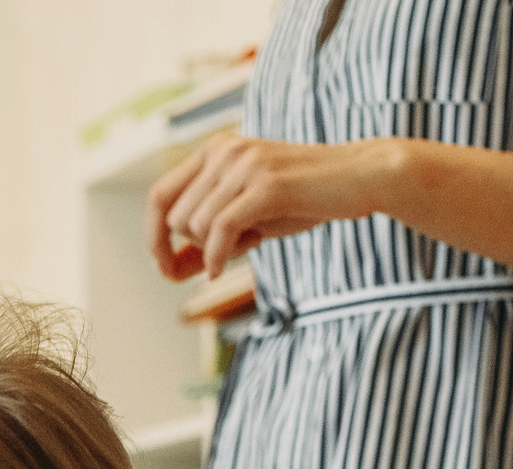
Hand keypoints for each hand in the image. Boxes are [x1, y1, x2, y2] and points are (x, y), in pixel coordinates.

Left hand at [147, 132, 398, 281]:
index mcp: (215, 151)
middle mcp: (224, 152)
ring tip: (252, 241)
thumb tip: (169, 266)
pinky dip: (214, 259)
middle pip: (175, 218)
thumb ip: (209, 232)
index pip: (159, 195)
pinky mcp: (265, 186)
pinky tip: (220, 273)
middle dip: (185, 251)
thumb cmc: (304, 198)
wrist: (360, 178)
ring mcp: (244, 166)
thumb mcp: (249, 213)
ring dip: (214, 250)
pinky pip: (219, 231)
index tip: (164, 268)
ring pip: (194, 226)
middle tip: (212, 263)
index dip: (152, 237)